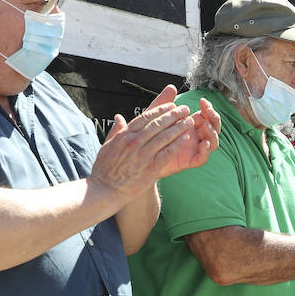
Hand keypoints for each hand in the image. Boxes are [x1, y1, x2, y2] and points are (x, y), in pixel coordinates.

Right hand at [92, 86, 216, 198]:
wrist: (105, 190)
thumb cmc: (105, 169)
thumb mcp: (107, 146)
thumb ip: (116, 131)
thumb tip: (119, 117)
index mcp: (124, 135)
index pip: (145, 117)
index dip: (160, 110)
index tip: (171, 105)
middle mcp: (134, 142)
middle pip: (158, 124)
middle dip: (173, 115)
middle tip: (185, 109)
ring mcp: (143, 155)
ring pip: (165, 136)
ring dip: (179, 127)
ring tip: (189, 121)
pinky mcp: (151, 168)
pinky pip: (167, 153)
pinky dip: (177, 144)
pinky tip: (186, 138)